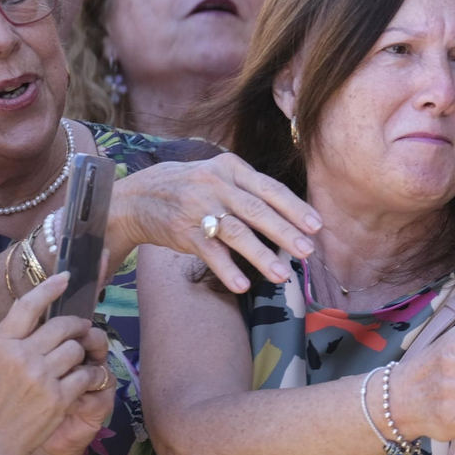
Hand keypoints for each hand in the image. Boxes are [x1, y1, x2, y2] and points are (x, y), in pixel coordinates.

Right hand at [0, 274, 104, 454]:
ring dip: (83, 353)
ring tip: (78, 361)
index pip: (27, 306)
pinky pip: (87, 374)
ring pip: (77, 348)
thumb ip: (11, 342)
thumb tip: (39, 319)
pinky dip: (91, 375)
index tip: (65, 277)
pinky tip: (86, 380)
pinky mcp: (59, 397)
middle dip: (77, 326)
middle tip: (80, 331)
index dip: (49, 288)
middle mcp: (20, 356)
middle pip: (63, 325)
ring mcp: (40, 376)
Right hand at [107, 153, 321, 293]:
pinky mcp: (182, 232)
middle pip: (257, 210)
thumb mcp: (220, 175)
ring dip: (261, 256)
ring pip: (235, 233)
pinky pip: (209, 252)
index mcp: (232, 168)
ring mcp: (198, 208)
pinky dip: (227, 269)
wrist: (137, 196)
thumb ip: (251, 190)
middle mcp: (216, 185)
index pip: (270, 189)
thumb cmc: (193, 187)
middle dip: (285, 233)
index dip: (295, 208)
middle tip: (307, 252)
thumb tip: (294, 216)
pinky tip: (242, 286)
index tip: (317, 226)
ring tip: (281, 275)